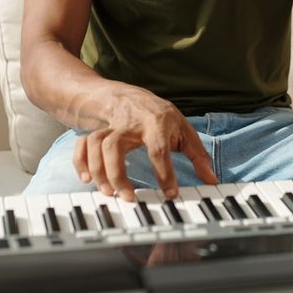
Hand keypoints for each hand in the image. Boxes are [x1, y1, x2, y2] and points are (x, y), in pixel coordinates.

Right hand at [72, 85, 216, 200]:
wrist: (126, 95)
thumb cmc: (158, 114)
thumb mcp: (182, 128)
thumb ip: (197, 154)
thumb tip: (212, 179)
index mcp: (156, 122)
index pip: (158, 148)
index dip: (164, 173)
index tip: (169, 194)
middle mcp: (130, 123)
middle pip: (115, 145)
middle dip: (118, 174)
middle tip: (127, 197)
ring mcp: (110, 126)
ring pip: (95, 144)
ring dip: (98, 170)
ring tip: (108, 192)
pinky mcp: (95, 131)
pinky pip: (81, 145)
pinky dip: (80, 162)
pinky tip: (87, 180)